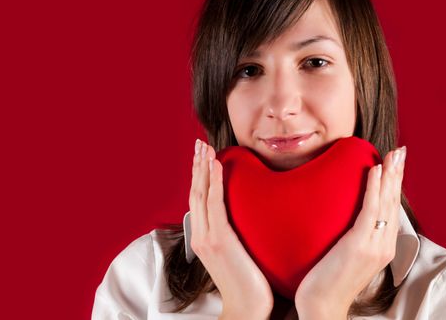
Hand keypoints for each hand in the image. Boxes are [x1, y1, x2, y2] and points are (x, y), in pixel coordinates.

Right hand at [189, 139, 273, 318]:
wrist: (247, 309)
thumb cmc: (249, 283)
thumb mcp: (239, 254)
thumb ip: (236, 234)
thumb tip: (247, 216)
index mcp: (205, 236)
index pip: (199, 198)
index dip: (199, 175)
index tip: (203, 156)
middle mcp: (202, 234)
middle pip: (196, 192)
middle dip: (197, 165)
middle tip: (199, 143)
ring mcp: (208, 237)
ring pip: (201, 194)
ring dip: (202, 168)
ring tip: (203, 147)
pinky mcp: (219, 240)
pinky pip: (214, 204)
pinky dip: (213, 182)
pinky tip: (215, 165)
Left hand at [294, 146, 406, 318]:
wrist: (321, 306)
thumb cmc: (326, 281)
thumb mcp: (344, 255)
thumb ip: (351, 237)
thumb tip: (342, 217)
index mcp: (380, 246)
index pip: (389, 209)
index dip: (393, 185)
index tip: (394, 163)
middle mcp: (383, 245)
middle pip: (392, 202)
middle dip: (397, 174)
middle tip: (400, 151)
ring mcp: (374, 245)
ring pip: (385, 203)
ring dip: (390, 176)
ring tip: (393, 155)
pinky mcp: (360, 245)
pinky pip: (370, 211)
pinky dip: (374, 189)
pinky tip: (375, 171)